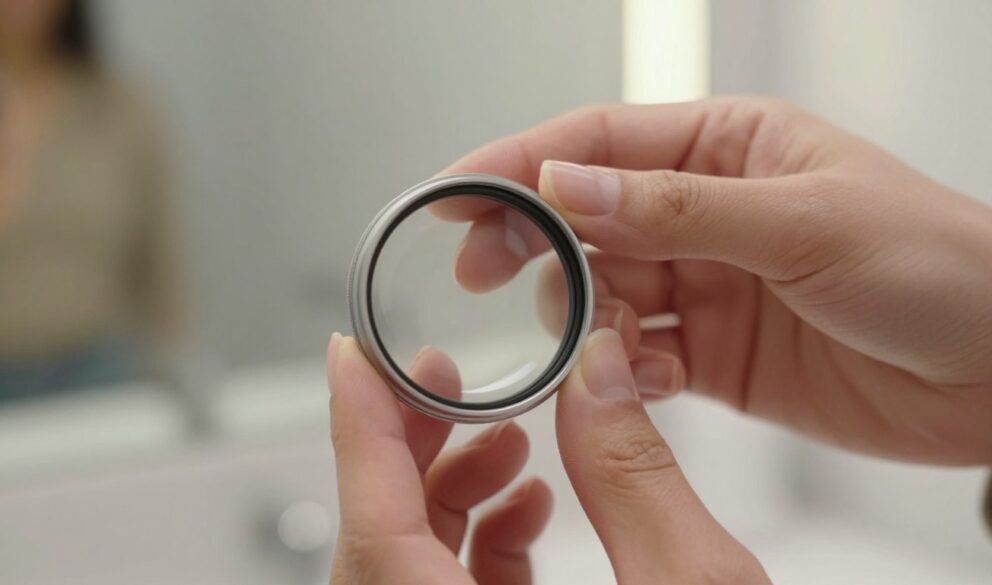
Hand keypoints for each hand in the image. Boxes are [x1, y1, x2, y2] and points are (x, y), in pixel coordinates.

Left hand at [327, 330, 770, 583]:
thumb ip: (637, 479)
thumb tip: (599, 371)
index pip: (376, 535)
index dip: (360, 433)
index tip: (351, 357)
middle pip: (380, 544)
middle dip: (410, 448)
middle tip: (443, 379)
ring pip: (410, 566)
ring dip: (451, 491)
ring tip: (511, 439)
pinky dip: (482, 540)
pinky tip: (535, 502)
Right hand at [445, 96, 991, 464]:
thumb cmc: (938, 266)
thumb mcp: (803, 222)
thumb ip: (675, 207)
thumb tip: (566, 183)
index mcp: (728, 147)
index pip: (599, 142)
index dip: (521, 163)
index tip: (460, 193)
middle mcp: (706, 212)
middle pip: (585, 217)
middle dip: (532, 240)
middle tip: (480, 271)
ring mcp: (705, 284)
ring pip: (602, 291)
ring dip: (581, 316)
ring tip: (587, 338)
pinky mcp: (711, 353)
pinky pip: (635, 356)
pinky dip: (621, 369)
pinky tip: (639, 376)